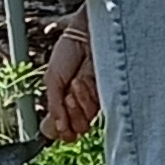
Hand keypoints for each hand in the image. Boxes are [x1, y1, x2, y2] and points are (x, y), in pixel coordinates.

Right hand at [42, 16, 100, 144]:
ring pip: (86, 122)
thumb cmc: (69, 51)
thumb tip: (58, 130)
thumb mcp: (52, 78)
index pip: (65, 128)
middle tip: (67, 95)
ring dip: (78, 102)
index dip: (61, 127)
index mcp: (67, 100)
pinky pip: (96, 110)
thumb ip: (54, 106)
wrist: (88, 34)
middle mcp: (83, 104)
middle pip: (76, 129)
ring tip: (77, 82)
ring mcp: (97, 101)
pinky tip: (86, 81)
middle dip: (70, 112)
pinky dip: (87, 97)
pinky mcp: (111, 96)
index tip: (59, 120)